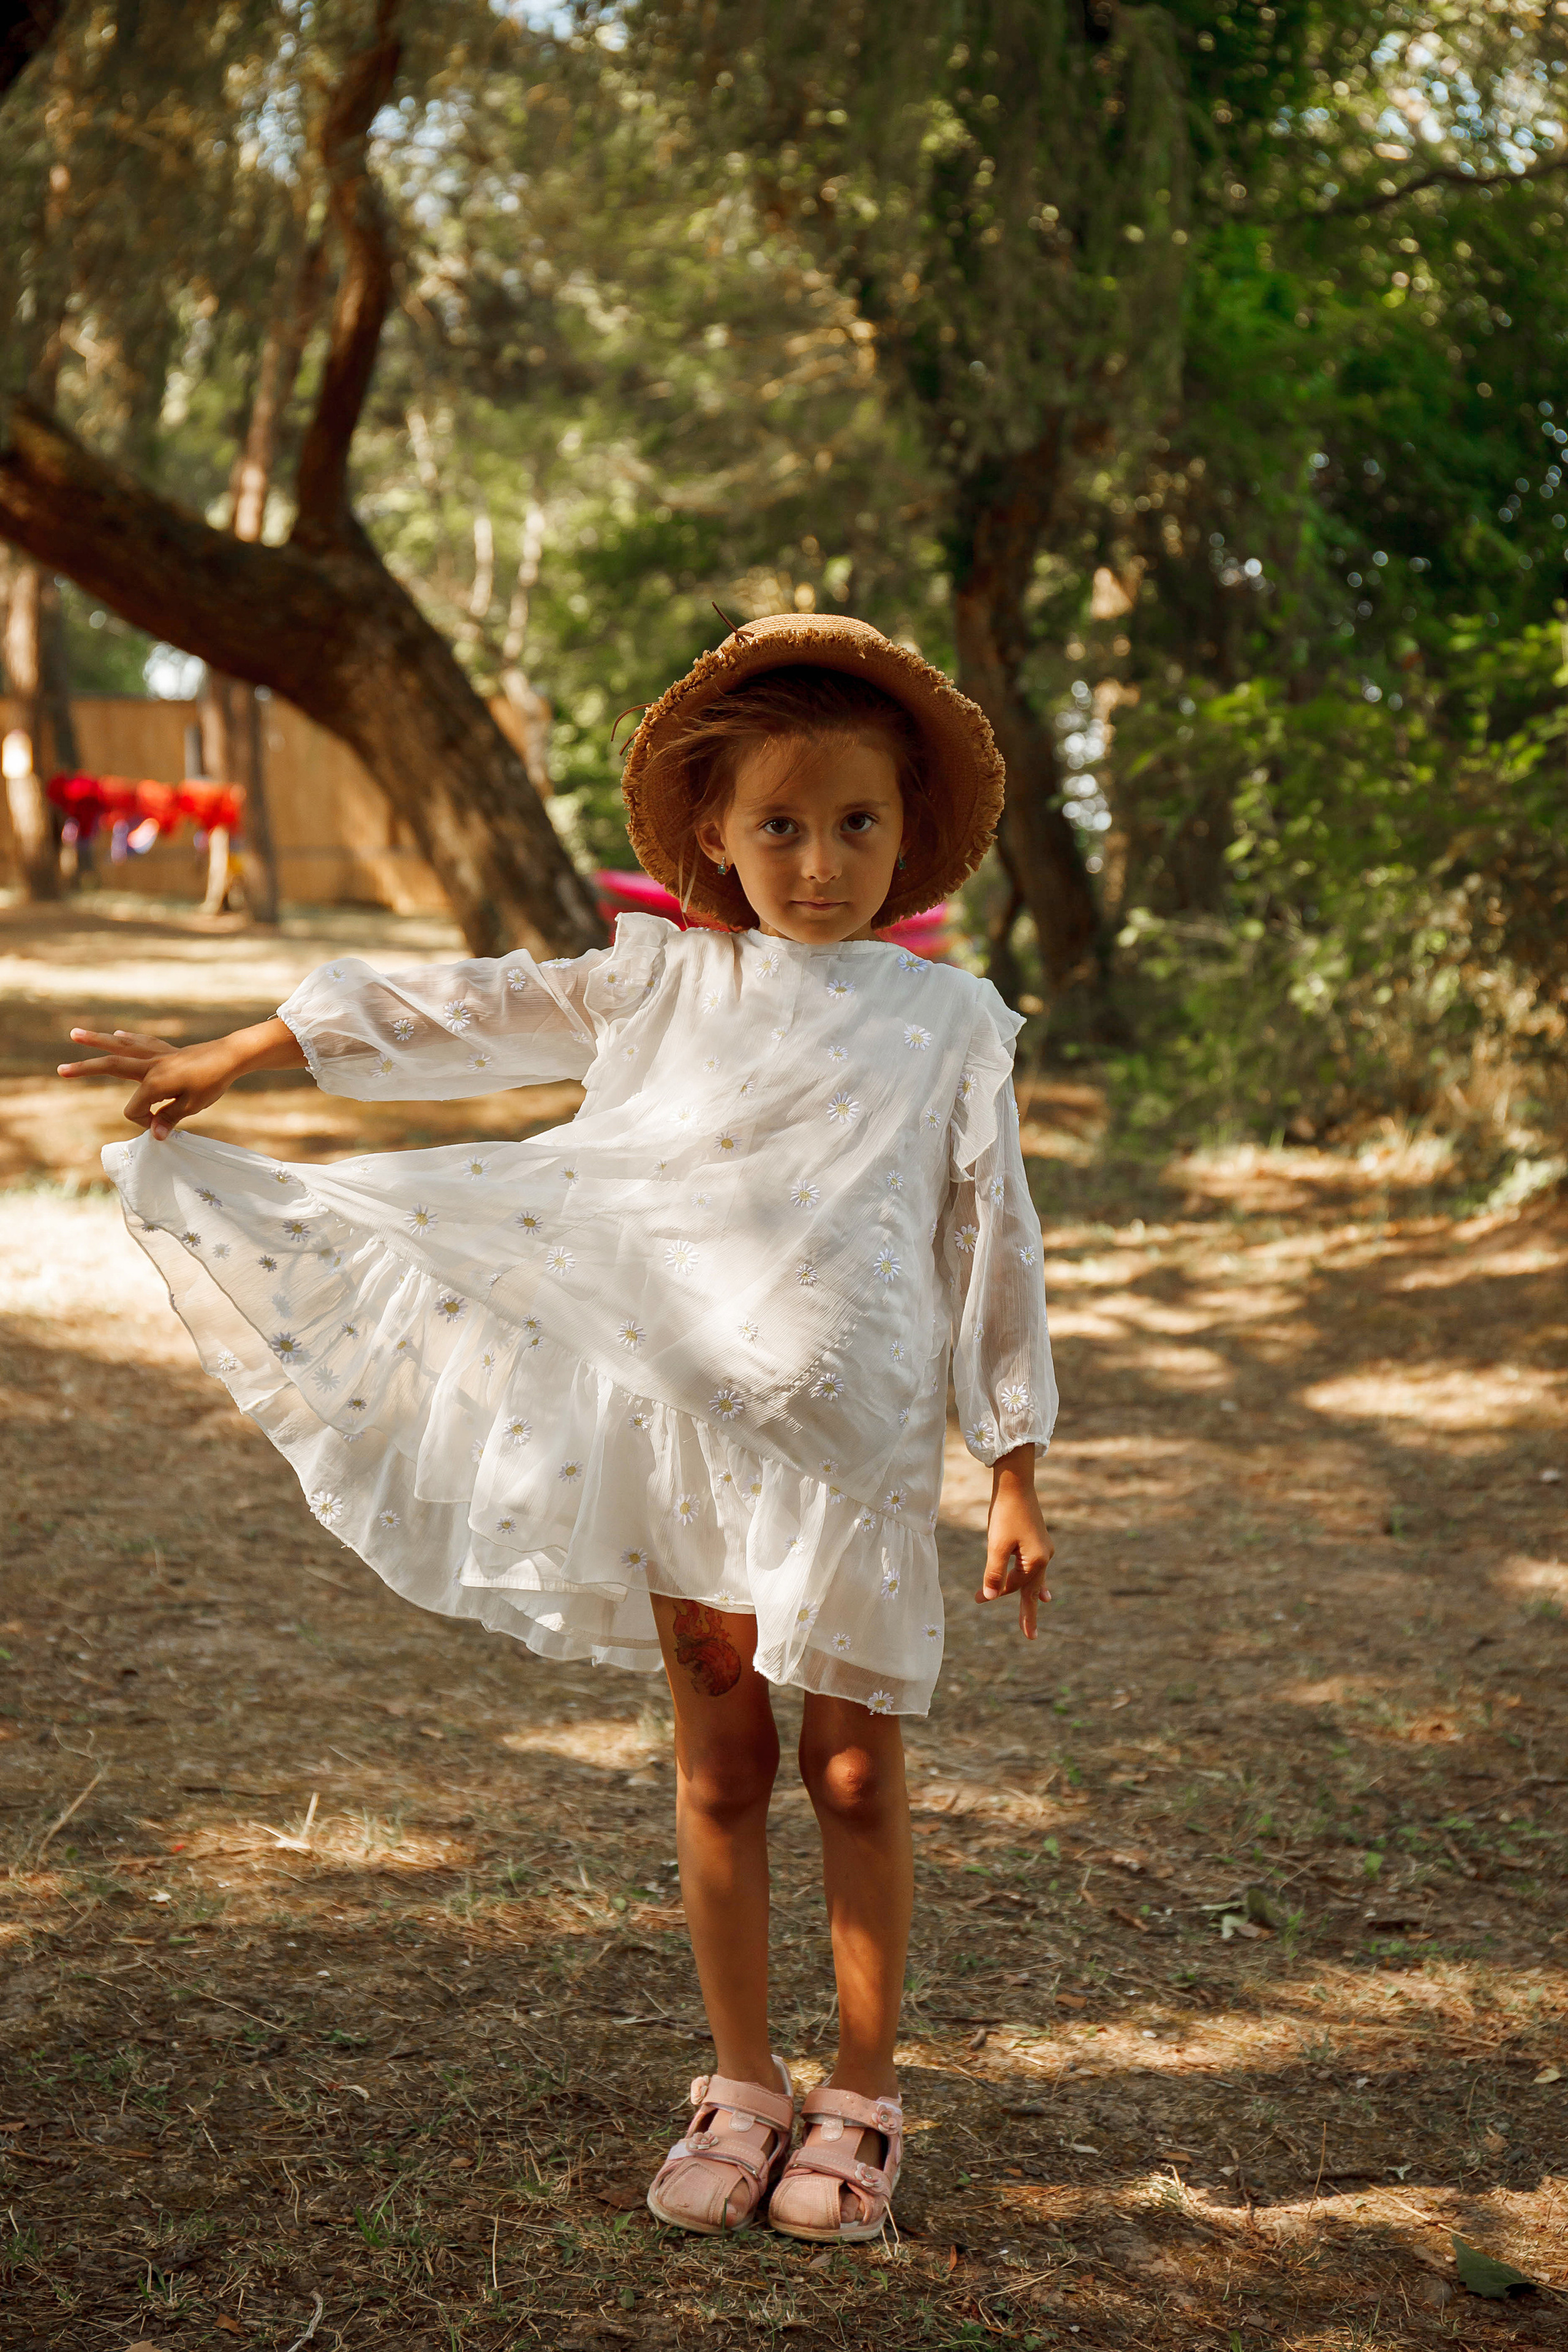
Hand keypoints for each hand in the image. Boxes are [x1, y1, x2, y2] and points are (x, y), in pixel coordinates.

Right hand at [57, 1017, 303, 1139]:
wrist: (232, 1055)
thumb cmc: (213, 1082)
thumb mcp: (193, 1106)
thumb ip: (170, 1119)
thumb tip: (154, 1136)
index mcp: (154, 1082)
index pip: (134, 1110)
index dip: (145, 1123)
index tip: (163, 1127)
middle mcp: (150, 1065)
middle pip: (111, 1065)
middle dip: (85, 1068)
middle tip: (60, 1070)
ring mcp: (157, 1054)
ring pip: (121, 1046)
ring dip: (98, 1040)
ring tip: (75, 1033)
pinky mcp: (167, 1050)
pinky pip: (143, 1042)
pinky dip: (129, 1039)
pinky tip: (119, 1034)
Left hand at [975, 1444, 1053, 1638]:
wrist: (1015, 1483)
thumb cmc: (1005, 1514)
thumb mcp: (996, 1545)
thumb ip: (993, 1573)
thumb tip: (988, 1598)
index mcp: (1037, 1561)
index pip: (1013, 1587)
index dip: (995, 1593)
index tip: (976, 1598)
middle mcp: (1045, 1557)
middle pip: (1031, 1588)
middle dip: (1027, 1610)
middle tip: (1030, 1637)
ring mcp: (1043, 1547)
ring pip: (1034, 1576)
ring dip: (1031, 1593)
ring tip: (1041, 1606)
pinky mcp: (1038, 1539)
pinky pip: (1035, 1566)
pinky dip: (1034, 1578)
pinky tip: (1042, 1585)